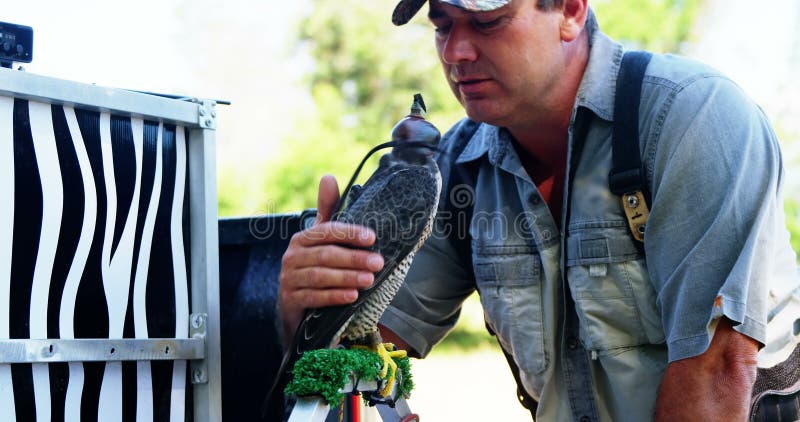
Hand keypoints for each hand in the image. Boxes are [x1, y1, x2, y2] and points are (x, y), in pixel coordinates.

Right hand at [277, 175, 384, 340]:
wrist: (295, 304)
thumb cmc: (314, 266)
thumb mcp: (320, 239)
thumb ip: (327, 211)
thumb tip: (327, 177)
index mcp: (302, 238)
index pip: (327, 231)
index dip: (349, 233)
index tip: (373, 238)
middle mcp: (292, 256)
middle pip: (326, 255)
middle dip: (354, 258)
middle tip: (378, 262)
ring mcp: (289, 278)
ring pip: (320, 276)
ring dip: (347, 277)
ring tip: (369, 279)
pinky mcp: (290, 300)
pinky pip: (314, 297)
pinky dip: (334, 296)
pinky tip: (352, 296)